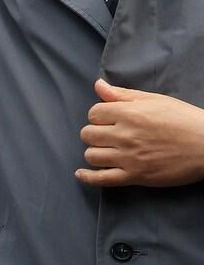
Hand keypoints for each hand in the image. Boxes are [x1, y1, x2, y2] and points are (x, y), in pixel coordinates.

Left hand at [77, 79, 203, 186]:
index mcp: (128, 114)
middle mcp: (124, 135)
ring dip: (95, 152)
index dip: (99, 116)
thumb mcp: (154, 100)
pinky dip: (88, 177)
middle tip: (108, 135)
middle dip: (94, 133)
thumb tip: (97, 85)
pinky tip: (81, 174)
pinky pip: (102, 179)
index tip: (109, 120)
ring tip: (105, 151)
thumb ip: (123, 94)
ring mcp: (129, 157)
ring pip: (91, 156)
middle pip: (88, 134)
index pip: (94, 114)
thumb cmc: (184, 119)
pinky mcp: (136, 176)